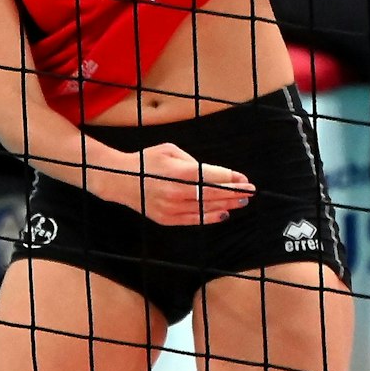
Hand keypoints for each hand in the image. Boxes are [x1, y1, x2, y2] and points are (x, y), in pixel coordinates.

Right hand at [111, 142, 253, 225]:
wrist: (119, 180)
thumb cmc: (146, 161)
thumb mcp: (169, 150)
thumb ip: (192, 161)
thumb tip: (212, 174)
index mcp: (178, 172)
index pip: (212, 177)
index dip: (230, 179)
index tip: (244, 179)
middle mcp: (176, 192)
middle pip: (213, 194)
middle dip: (234, 193)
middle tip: (250, 191)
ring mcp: (171, 208)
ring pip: (206, 208)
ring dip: (226, 205)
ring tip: (241, 202)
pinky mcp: (167, 219)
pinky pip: (194, 220)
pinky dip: (210, 217)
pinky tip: (223, 213)